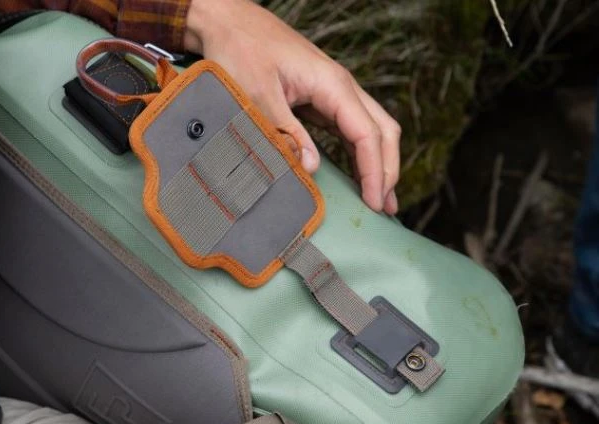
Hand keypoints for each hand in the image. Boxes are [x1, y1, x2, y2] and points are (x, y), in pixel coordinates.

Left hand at [183, 0, 400, 213]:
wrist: (229, 22)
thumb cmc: (242, 50)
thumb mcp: (259, 96)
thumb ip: (286, 132)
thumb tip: (310, 167)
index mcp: (332, 85)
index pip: (368, 134)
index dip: (375, 172)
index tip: (375, 203)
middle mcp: (341, 87)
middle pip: (382, 131)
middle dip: (387, 170)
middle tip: (385, 209)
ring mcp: (333, 92)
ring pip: (371, 129)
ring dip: (378, 163)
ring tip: (381, 199)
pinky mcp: (321, 98)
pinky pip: (350, 128)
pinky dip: (359, 153)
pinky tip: (359, 174)